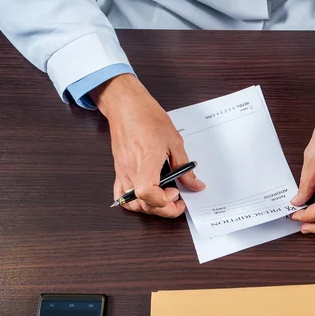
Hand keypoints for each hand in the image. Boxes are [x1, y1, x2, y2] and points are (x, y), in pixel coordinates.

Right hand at [91, 74, 205, 216]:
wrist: (127, 106)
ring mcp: (122, 171)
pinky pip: (120, 193)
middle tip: (178, 202)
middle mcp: (130, 170)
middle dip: (163, 209)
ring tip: (164, 200)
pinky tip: (146, 196)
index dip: (164, 200)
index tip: (177, 193)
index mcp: (145, 162)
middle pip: (141, 204)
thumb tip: (195, 184)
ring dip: (148, 208)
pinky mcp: (119, 169)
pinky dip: (133, 201)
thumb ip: (185, 167)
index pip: (148, 194)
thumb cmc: (148, 118)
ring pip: (130, 203)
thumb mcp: (174, 142)